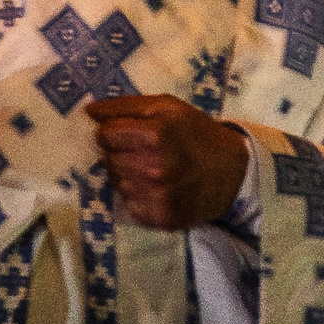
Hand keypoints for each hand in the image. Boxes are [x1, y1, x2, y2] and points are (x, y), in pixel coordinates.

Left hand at [86, 94, 249, 230]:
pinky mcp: (161, 217)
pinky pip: (130, 205)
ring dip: (127, 176)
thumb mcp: (167, 107)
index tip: (127, 134)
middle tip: (142, 152)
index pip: (104, 134)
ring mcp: (157, 195)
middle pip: (107, 159)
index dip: (113, 132)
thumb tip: (89, 111)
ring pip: (116, 183)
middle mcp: (154, 167)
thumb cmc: (196, 133)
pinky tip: (156, 188)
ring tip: (150, 170)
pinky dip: (138, 196)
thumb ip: (125, 106)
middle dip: (120, 153)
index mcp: (155, 134)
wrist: (233, 172)